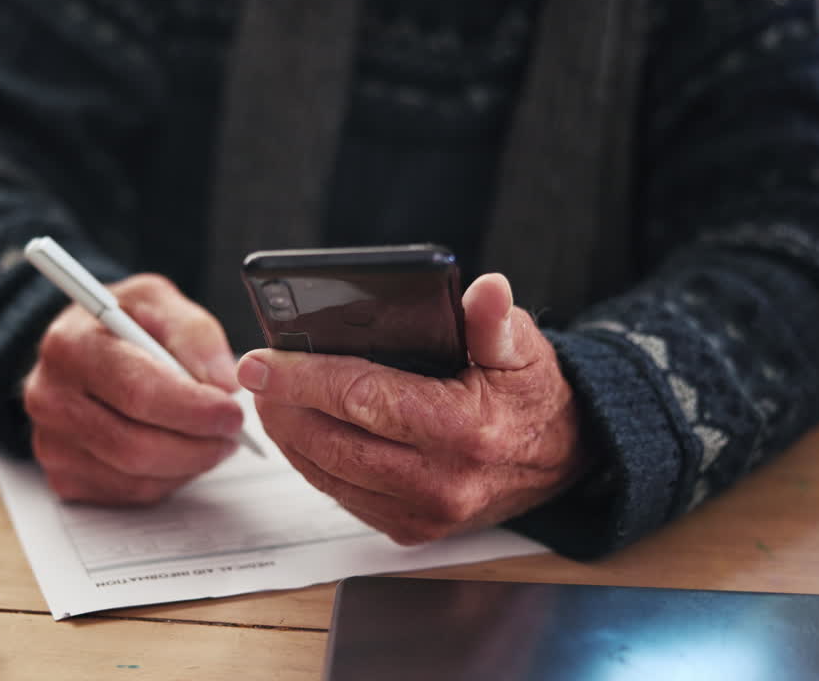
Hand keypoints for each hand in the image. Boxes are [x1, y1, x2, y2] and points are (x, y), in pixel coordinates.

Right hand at [23, 274, 242, 503]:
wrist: (83, 347)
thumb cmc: (124, 323)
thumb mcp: (160, 302)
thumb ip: (195, 334)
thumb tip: (223, 383)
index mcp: (71, 345)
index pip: (137, 392)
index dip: (192, 408)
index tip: (231, 411)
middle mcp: (50, 398)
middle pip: (135, 445)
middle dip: (197, 445)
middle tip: (232, 433)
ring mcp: (51, 443)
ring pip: (136, 477)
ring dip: (188, 464)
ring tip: (213, 438)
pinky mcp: (63, 476)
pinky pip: (129, 492)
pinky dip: (167, 478)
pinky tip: (180, 451)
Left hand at [238, 273, 586, 543]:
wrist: (562, 457)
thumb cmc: (531, 395)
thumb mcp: (523, 347)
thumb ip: (495, 320)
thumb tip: (486, 289)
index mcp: (465, 429)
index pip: (362, 399)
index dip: (304, 378)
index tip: (261, 362)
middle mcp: (443, 481)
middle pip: (333, 442)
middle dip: (284, 407)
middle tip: (256, 378)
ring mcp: (425, 513)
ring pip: (331, 475)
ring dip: (292, 438)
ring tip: (270, 401)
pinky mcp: (413, 530)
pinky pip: (346, 498)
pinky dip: (316, 465)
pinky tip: (302, 434)